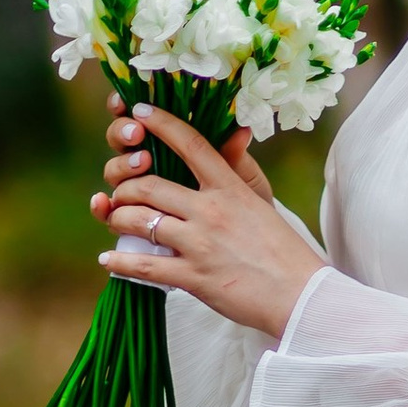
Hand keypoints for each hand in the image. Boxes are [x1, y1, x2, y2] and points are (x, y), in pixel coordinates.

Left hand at [91, 103, 327, 342]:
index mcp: (230, 188)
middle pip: (149, 185)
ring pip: (140, 221)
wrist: (300, 295)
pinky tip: (107, 259)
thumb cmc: (283, 250)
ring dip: (118, 219)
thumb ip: (240, 168)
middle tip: (121, 193)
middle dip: (125, 187)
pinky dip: (119, 262)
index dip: (161, 123)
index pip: (190, 144)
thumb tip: (235, 131)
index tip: (139, 111)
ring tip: (115, 221)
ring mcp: (200, 244)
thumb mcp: (262, 202)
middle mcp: (211, 211)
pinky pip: (143, 265)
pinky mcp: (194, 277)